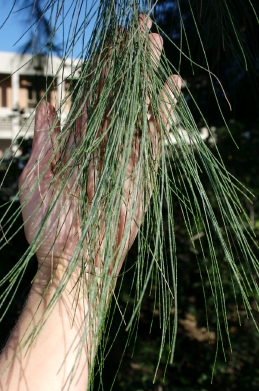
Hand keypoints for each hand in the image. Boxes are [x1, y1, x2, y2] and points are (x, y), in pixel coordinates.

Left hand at [18, 15, 181, 285]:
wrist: (74, 260)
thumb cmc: (49, 226)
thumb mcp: (35, 178)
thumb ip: (44, 140)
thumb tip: (47, 103)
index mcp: (75, 142)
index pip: (90, 95)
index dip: (99, 68)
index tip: (109, 42)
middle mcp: (101, 143)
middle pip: (116, 94)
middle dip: (126, 61)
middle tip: (137, 29)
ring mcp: (123, 155)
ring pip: (137, 108)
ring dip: (145, 77)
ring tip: (153, 45)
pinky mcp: (142, 171)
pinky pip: (155, 136)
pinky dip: (163, 112)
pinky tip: (170, 87)